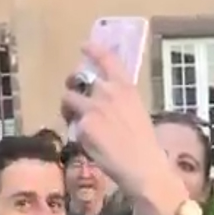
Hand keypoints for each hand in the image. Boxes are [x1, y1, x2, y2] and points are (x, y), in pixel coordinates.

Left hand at [61, 44, 188, 214]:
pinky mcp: (84, 125)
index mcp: (126, 87)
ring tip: (74, 121)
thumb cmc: (145, 145)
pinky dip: (75, 131)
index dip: (93, 50)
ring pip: (68, 99)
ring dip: (68, 108)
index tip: (84, 46)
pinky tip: (85, 142)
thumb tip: (102, 102)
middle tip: (73, 94)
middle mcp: (109, 92)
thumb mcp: (137, 113)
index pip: (107, 59)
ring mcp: (94, 107)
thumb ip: (120, 102)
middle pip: (79, 77)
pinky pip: (71, 124)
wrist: (143, 167)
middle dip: (72, 84)